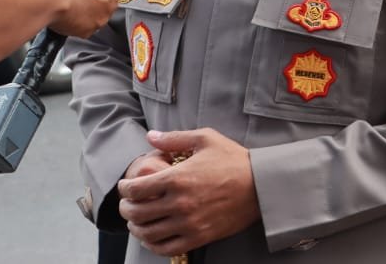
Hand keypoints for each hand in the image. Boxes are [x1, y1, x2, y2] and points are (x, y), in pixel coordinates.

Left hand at [117, 128, 259, 255]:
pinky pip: (166, 248)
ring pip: (148, 233)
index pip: (136, 189)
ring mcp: (188, 223)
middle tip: (127, 204)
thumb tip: (151, 136)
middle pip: (137, 213)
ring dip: (136, 227)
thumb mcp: (206, 139)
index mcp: (177, 178)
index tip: (125, 186)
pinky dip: (153, 245)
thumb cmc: (234, 159)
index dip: (124, 188)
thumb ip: (175, 138)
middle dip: (125, 208)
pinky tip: (151, 237)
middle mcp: (179, 203)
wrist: (261, 185)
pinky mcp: (199, 237)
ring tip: (136, 221)